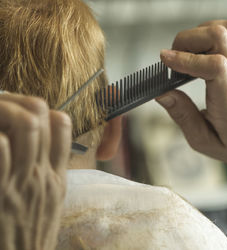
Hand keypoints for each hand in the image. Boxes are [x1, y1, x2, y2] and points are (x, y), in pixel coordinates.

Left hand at [0, 94, 71, 249]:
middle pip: (39, 114)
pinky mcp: (0, 188)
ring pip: (24, 123)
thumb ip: (48, 172)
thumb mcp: (50, 202)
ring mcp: (22, 178)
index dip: (43, 110)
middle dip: (18, 102)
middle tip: (1, 107)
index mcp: (56, 174)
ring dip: (3, 111)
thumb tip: (39, 146)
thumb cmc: (31, 236)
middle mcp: (42, 170)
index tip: (25, 114)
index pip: (61, 123)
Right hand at [157, 20, 226, 162]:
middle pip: (219, 38)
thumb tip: (162, 94)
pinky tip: (198, 50)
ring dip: (198, 35)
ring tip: (184, 54)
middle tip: (172, 60)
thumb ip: (182, 116)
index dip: (186, 59)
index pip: (214, 67)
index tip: (165, 60)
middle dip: (186, 42)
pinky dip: (209, 32)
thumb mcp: (202, 140)